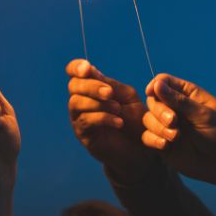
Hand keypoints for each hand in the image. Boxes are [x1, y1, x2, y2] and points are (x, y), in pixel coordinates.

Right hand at [66, 59, 156, 181]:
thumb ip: (110, 84)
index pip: (74, 71)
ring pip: (76, 103)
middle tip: (109, 93)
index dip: (76, 67)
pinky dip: (103, 118)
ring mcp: (79, 117)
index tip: (87, 69)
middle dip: (91, 87)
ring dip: (98, 103)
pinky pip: (86, 121)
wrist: (141, 148)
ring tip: (118, 109)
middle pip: (73, 86)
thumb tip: (92, 71)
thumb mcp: (127, 97)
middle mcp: (81, 100)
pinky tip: (118, 122)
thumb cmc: (135, 120)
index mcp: (91, 87)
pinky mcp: (83, 134)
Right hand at [142, 73, 215, 183]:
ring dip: (158, 127)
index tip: (152, 93)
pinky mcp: (162, 143)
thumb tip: (156, 84)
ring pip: (148, 119)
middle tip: (174, 122)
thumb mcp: (203, 115)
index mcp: (188, 95)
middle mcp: (175, 108)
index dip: (155, 85)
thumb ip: (179, 101)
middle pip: (153, 101)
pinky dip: (153, 140)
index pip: (164, 82)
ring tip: (175, 137)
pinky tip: (166, 146)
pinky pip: (147, 137)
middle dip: (160, 111)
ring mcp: (167, 126)